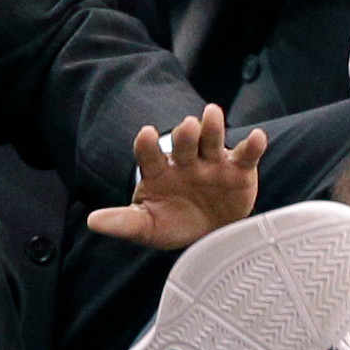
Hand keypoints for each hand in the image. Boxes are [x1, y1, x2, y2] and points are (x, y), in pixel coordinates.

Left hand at [85, 105, 266, 247]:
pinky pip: (247, 155)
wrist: (209, 236)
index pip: (150, 153)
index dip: (148, 144)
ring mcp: (213, 164)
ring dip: (212, 127)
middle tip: (186, 126)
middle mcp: (187, 162)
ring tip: (211, 114)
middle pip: (185, 142)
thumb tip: (92, 221)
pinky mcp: (239, 171)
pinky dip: (253, 145)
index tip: (147, 134)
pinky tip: (257, 137)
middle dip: (185, 133)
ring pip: (213, 140)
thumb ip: (123, 222)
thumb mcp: (147, 227)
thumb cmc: (173, 224)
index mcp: (160, 172)